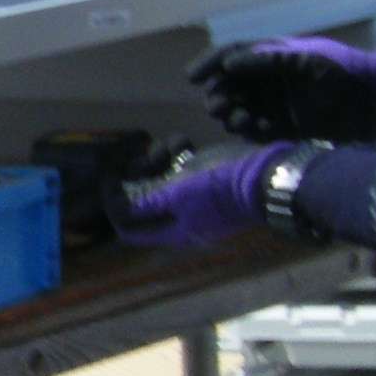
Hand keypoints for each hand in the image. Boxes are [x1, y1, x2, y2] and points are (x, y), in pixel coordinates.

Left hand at [111, 144, 298, 247]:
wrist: (266, 175)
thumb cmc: (219, 189)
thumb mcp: (178, 196)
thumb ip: (147, 204)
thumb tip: (119, 211)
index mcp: (175, 232)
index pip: (130, 231)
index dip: (115, 209)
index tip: (110, 184)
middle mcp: (183, 219)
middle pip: (144, 203)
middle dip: (138, 179)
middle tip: (137, 159)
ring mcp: (196, 199)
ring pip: (161, 181)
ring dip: (158, 161)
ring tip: (167, 149)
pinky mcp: (207, 179)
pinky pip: (182, 168)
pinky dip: (178, 154)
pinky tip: (184, 143)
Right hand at [189, 37, 375, 141]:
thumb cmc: (344, 71)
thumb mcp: (306, 60)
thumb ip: (267, 61)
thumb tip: (229, 64)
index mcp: (272, 58)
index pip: (232, 57)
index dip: (210, 64)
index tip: (192, 77)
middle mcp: (268, 82)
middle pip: (230, 86)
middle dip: (218, 93)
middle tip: (217, 104)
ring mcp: (275, 107)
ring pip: (238, 110)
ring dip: (231, 113)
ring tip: (237, 117)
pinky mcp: (284, 131)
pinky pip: (255, 132)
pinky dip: (248, 130)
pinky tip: (251, 128)